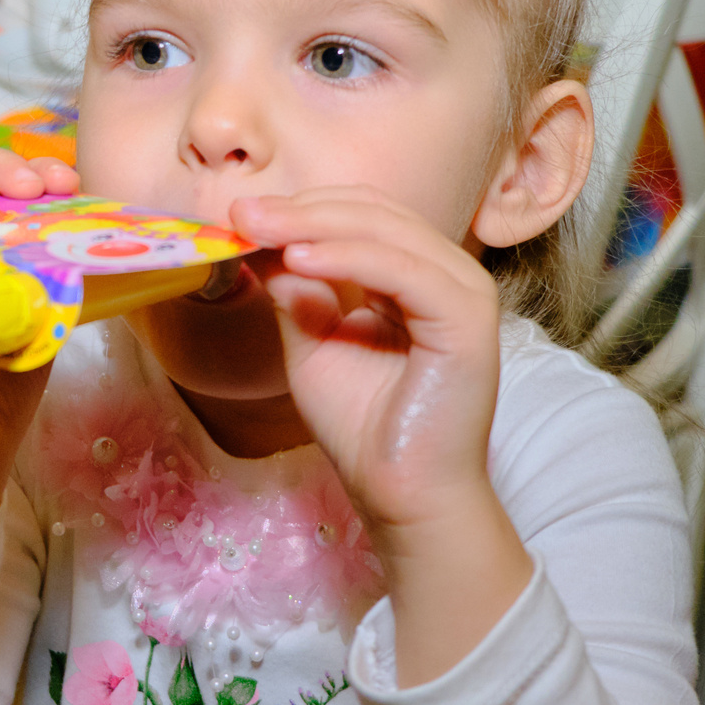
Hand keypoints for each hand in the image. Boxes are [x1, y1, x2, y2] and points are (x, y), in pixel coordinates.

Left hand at [232, 188, 533, 684]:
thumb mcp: (314, 345)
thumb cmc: (365, 429)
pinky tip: (298, 257)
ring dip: (314, 223)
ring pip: (385, 231)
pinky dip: (348, 257)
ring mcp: (464, 292)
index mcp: (416, 275)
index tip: (236, 215)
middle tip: (239, 212)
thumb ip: (297, 292)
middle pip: (370, 212)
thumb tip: (260, 240)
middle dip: (298, 208)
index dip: (298, 209)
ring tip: (256, 228)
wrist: (402, 496)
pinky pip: (402, 271)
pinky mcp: (468, 319)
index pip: (358, 216)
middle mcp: (447, 274)